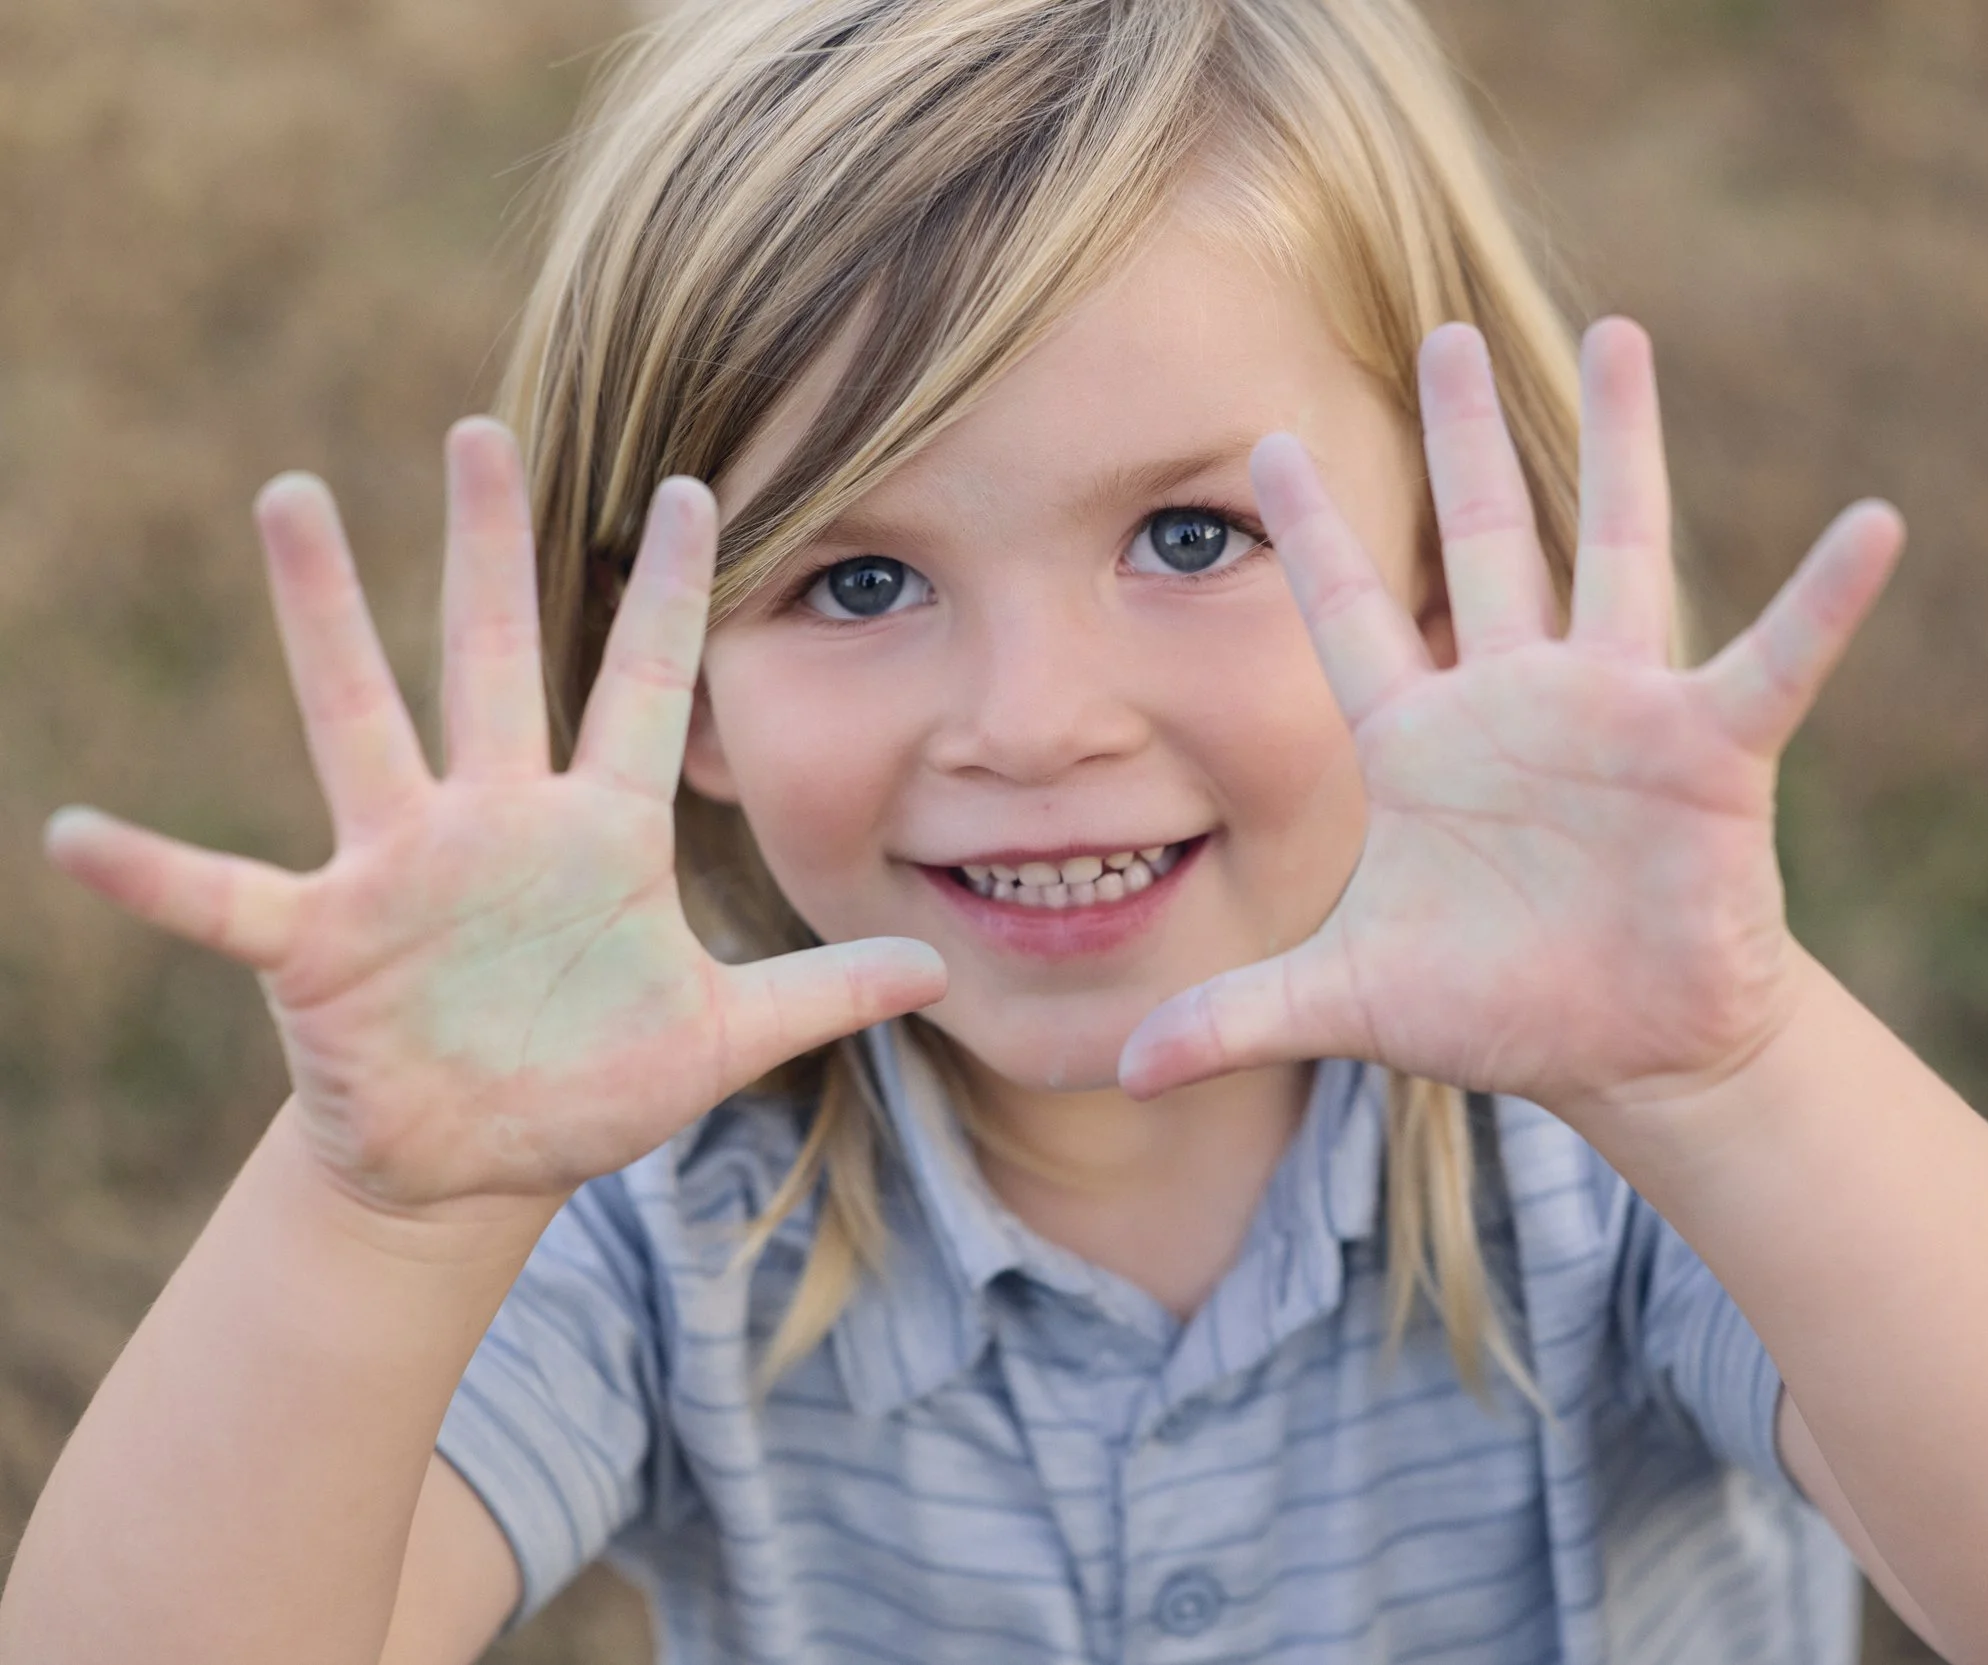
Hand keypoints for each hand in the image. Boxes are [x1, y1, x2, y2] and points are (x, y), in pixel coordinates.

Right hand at [43, 420, 944, 1214]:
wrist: (484, 1157)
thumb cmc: (597, 1080)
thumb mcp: (725, 1039)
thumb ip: (823, 992)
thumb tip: (939, 967)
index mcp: (601, 834)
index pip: (645, 686)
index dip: (670, 593)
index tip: (697, 485)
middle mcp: (497, 824)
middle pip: (494, 659)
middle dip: (492, 550)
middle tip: (484, 426)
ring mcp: (403, 872)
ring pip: (361, 718)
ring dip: (326, 617)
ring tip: (291, 497)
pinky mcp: (322, 942)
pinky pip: (223, 898)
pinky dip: (156, 872)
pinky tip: (77, 831)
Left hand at [1119, 319, 1900, 1120]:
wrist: (1629, 1052)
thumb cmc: (1496, 1008)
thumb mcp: (1352, 1003)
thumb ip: (1238, 1012)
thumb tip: (1123, 1067)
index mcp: (1420, 745)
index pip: (1351, 616)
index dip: (1313, 534)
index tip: (1266, 440)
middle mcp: (1515, 702)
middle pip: (1481, 541)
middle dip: (1458, 440)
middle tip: (1441, 331)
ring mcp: (1614, 714)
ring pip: (1615, 550)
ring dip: (1621, 443)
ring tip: (1622, 330)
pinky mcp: (1707, 753)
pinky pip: (1771, 659)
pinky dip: (1821, 600)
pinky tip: (1874, 525)